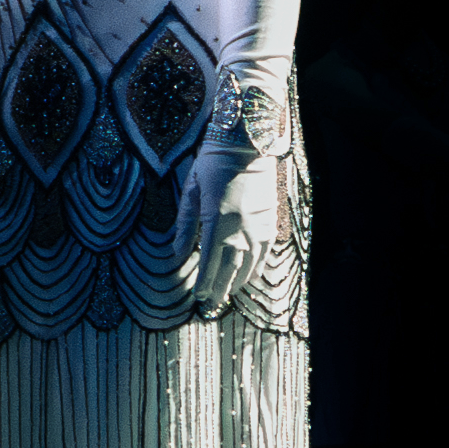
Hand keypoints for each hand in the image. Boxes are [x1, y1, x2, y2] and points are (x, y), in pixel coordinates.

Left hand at [171, 147, 278, 314]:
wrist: (246, 144)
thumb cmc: (212, 164)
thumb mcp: (192, 191)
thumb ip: (186, 225)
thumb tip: (178, 253)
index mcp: (217, 220)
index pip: (210, 261)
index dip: (204, 281)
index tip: (198, 295)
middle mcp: (240, 228)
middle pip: (230, 269)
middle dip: (220, 288)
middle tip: (211, 303)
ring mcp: (258, 227)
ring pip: (249, 265)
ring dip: (238, 282)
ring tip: (228, 294)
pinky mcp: (270, 222)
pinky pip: (264, 254)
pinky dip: (256, 268)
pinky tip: (249, 277)